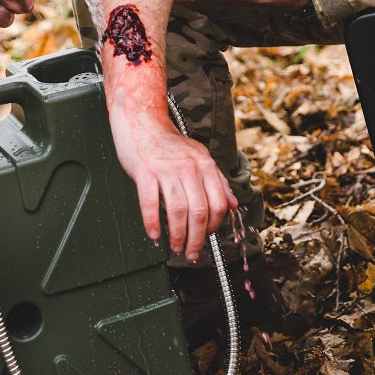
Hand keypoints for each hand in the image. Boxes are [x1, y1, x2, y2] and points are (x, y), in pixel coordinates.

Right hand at [107, 89, 236, 260]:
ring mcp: (166, 169)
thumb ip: (217, 181)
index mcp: (205, 164)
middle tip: (191, 253)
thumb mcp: (199, 157)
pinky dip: (152, 223)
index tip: (206, 238)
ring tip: (175, 247)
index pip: (218, 203)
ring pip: (178, 211)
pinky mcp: (145, 171)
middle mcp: (189, 167)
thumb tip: (232, 205)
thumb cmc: (169, 143)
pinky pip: (150, 203)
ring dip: (178, 236)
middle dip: (197, 239)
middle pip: (199, 212)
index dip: (214, 226)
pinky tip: (154, 235)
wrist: (142, 121)